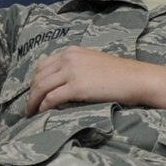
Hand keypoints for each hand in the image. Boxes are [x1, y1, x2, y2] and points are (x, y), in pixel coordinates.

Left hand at [26, 47, 154, 115]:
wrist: (137, 79)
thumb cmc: (119, 74)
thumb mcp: (92, 63)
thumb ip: (75, 67)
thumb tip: (60, 81)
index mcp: (71, 51)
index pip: (43, 65)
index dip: (35, 81)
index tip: (33, 93)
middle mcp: (68, 58)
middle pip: (38, 76)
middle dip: (31, 93)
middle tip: (28, 107)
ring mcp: (71, 71)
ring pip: (41, 87)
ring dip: (33, 102)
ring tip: (31, 114)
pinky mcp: (77, 86)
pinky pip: (52, 98)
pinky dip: (43, 107)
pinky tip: (42, 114)